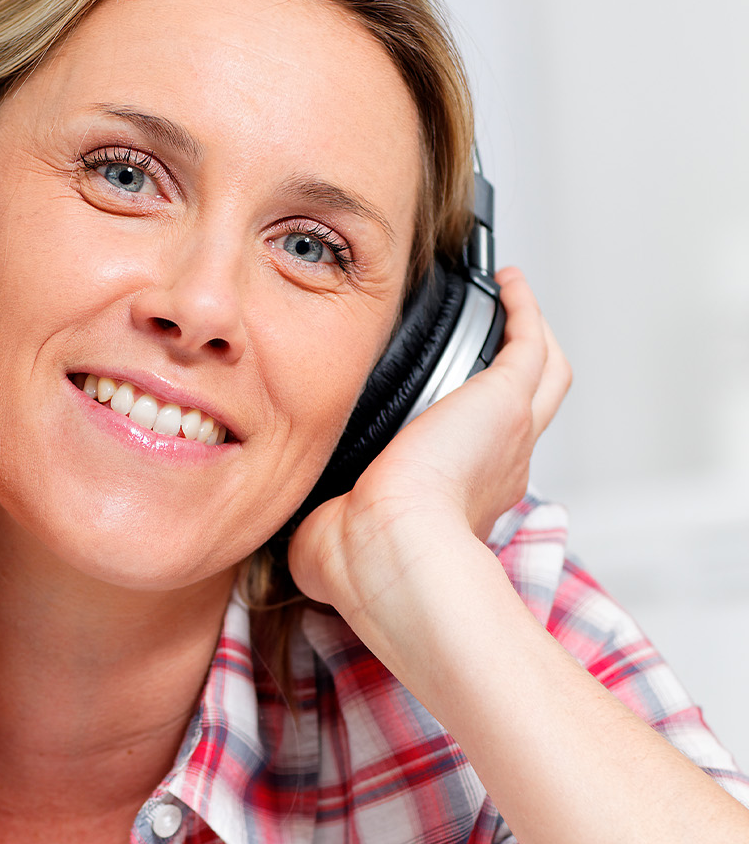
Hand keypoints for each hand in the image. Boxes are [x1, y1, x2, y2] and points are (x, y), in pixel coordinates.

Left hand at [288, 267, 570, 613]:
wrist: (388, 548)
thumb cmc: (362, 561)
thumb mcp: (333, 536)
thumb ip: (322, 518)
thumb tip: (299, 519)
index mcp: (461, 503)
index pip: (477, 459)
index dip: (468, 433)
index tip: (448, 415)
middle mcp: (497, 468)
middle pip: (526, 413)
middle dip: (510, 378)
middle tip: (495, 342)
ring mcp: (509, 433)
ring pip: (544, 375)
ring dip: (532, 336)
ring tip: (515, 302)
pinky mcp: (505, 398)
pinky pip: (529, 340)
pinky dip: (523, 307)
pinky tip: (506, 282)